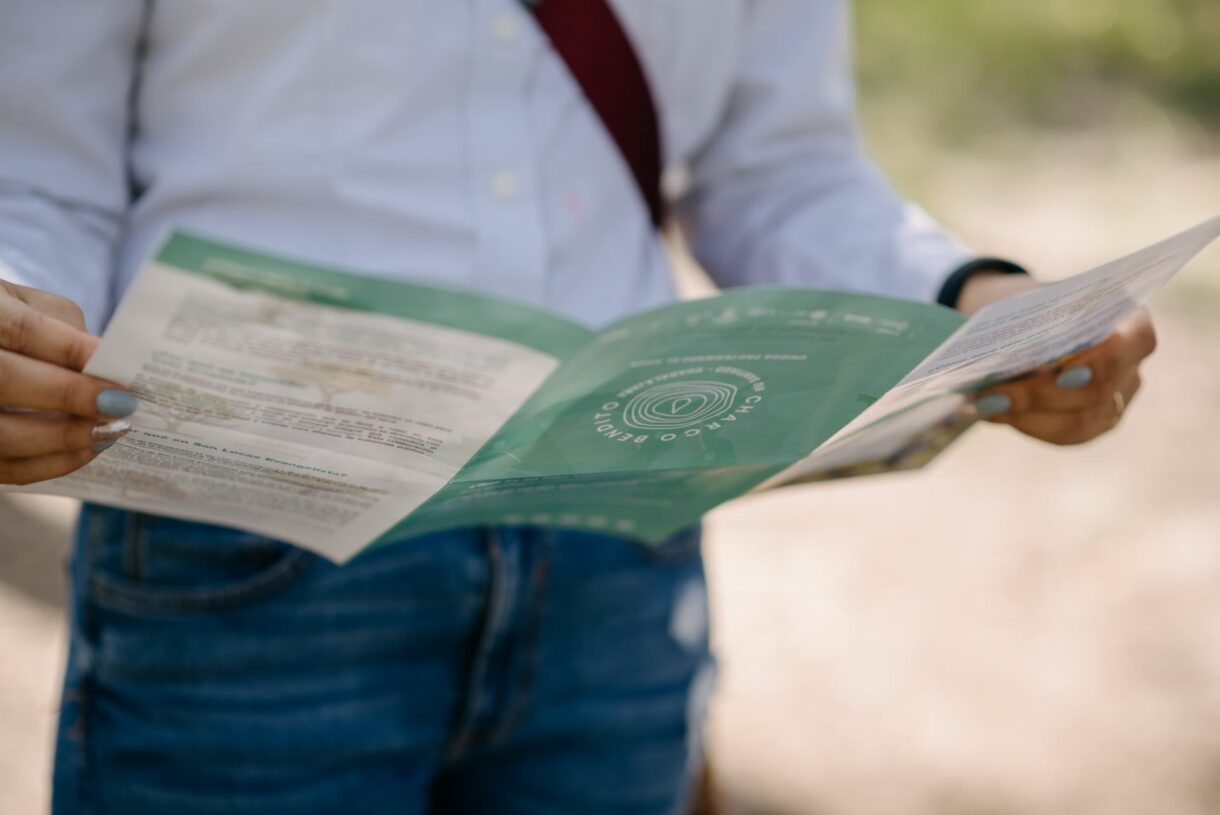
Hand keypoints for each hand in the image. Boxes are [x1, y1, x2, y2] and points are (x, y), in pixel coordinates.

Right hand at [0, 280, 135, 484]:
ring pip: (3, 434)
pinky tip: (88, 449)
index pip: (22, 329)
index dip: (71, 350)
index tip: (116, 368)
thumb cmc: (8, 320)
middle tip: (120, 404)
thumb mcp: (28, 305)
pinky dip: (52, 463)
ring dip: (65, 438)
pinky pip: (7, 467)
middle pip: (5, 380)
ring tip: (110, 430)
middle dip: (70, 395)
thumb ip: (64, 328)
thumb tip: (109, 368)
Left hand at [957, 271, 1156, 445]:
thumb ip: (1032, 326)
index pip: (1134, 342)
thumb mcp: (1033, 303)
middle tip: (992, 395)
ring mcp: (1119, 397)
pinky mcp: (1096, 421)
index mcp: (1131, 319)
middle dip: (1040, 395)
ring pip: (1080, 422)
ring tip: (985, 405)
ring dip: (1026, 415)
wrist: (1031, 321)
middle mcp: (1133, 362)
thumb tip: (1004, 358)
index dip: (1101, 361)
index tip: (1062, 372)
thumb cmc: (1035, 308)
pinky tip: (993, 413)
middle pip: (1099, 391)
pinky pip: (1065, 434)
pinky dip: (1026, 423)